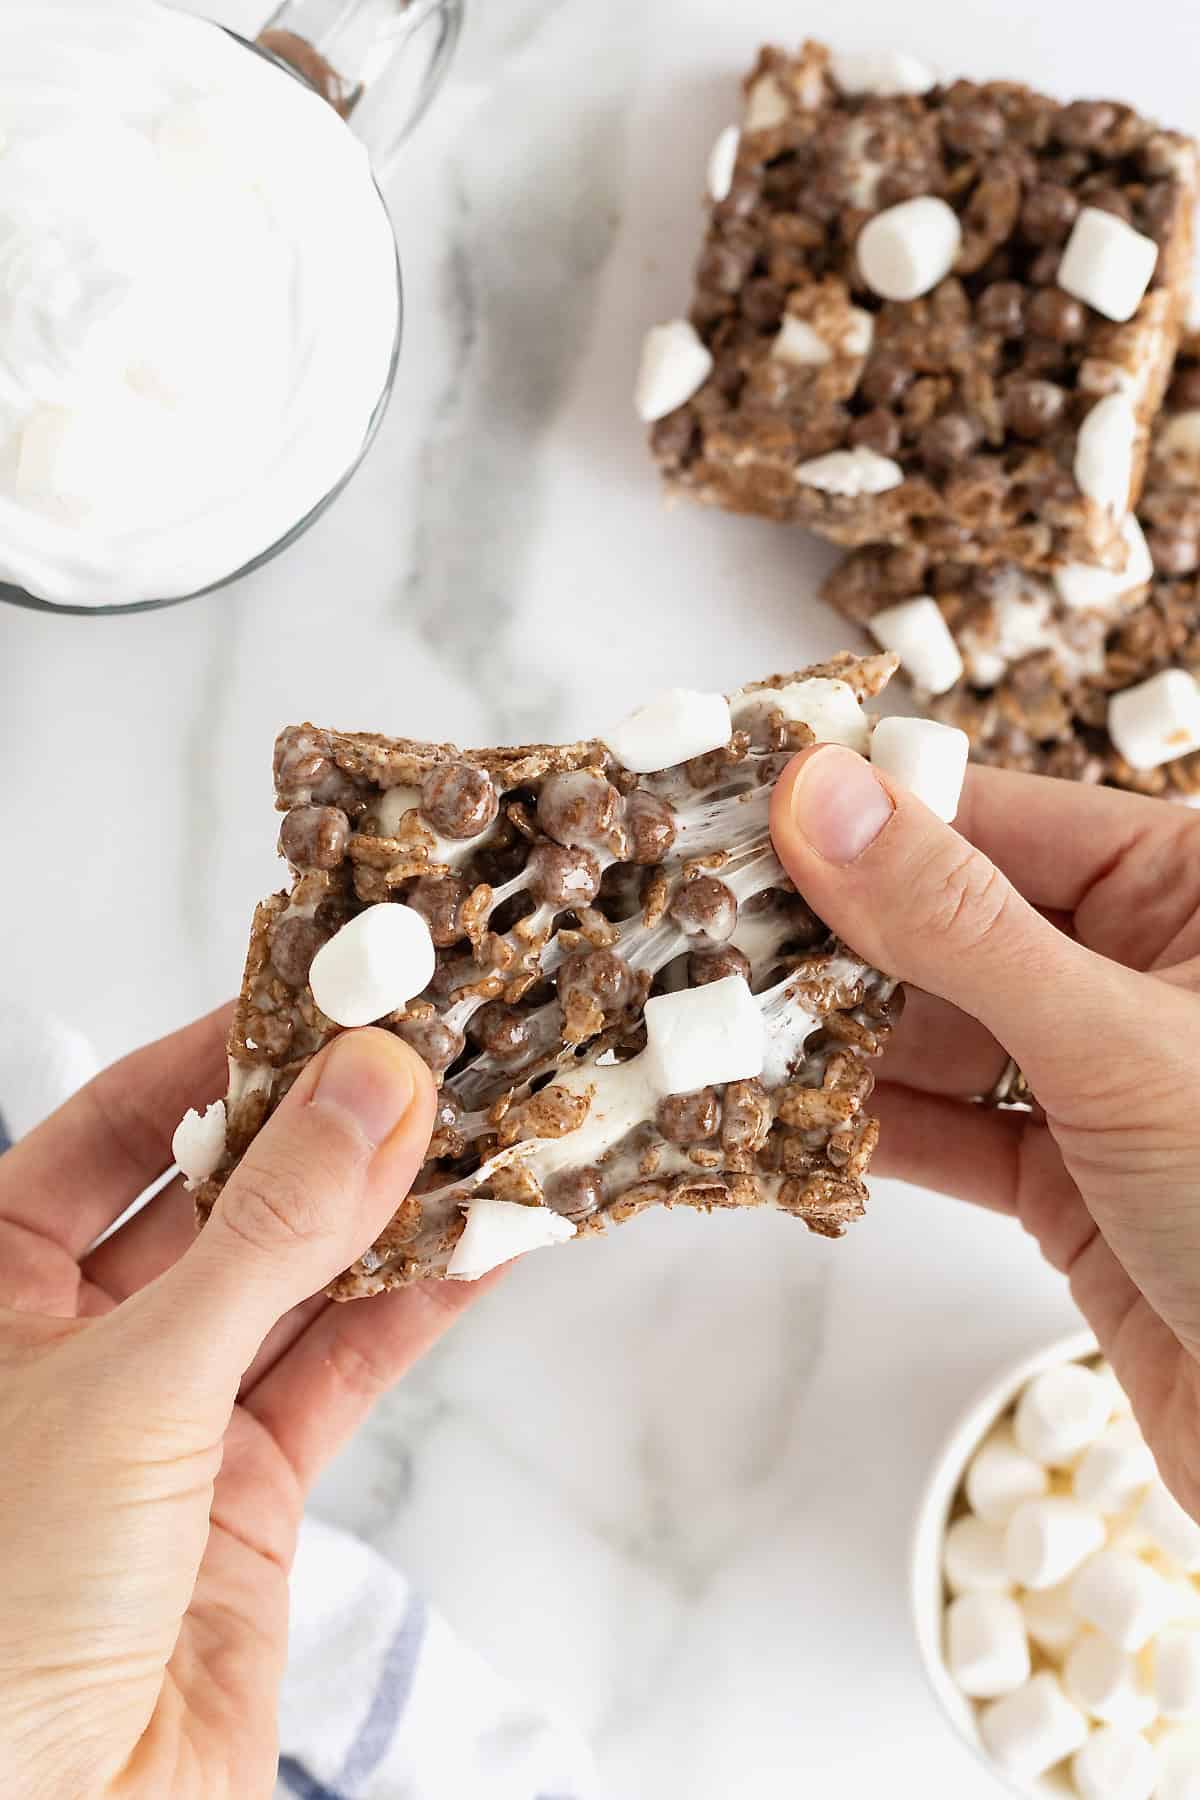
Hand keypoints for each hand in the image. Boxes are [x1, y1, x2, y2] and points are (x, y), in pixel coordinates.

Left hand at [0, 1018, 491, 1799]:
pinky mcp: (247, 1492)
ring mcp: (169, 1414)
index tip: (325, 992)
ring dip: (390, 1217)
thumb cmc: (4, 1609)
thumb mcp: (135, 1379)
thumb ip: (269, 1232)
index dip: (218, 1055)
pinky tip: (483, 1251)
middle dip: (324, 1131)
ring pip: (297, 1280)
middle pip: (219, 1197)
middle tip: (427, 1052)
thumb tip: (367, 1087)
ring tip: (482, 1132)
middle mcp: (76, 1339)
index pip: (113, 1127)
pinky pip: (342, 1372)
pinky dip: (416, 1313)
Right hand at [771, 750, 1199, 1521]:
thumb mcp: (1116, 1041)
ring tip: (719, 1035)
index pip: (999, 815)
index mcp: (1195, 888)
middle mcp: (1149, 969)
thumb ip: (957, 921)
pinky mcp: (1068, 1182)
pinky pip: (947, 1132)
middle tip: (700, 936)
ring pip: (939, 1032)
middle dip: (832, 938)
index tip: (739, 816)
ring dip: (834, 1044)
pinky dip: (867, 1134)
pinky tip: (784, 1126)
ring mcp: (1104, 1078)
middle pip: (952, 920)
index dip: (868, 813)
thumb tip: (823, 796)